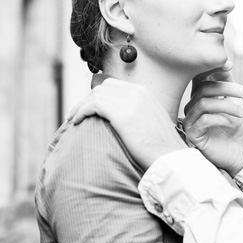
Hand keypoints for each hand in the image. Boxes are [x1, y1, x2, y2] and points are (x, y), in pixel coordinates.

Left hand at [67, 79, 186, 170]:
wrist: (169, 157)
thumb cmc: (160, 146)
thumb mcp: (151, 120)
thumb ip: (136, 111)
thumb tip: (119, 116)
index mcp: (144, 92)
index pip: (112, 86)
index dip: (97, 96)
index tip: (89, 108)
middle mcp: (136, 92)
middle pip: (102, 88)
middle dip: (87, 99)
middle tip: (77, 113)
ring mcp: (129, 102)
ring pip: (95, 96)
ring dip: (81, 106)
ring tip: (73, 119)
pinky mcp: (121, 114)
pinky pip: (93, 106)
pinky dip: (82, 111)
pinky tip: (77, 121)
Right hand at [182, 63, 242, 177]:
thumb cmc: (239, 128)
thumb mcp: (236, 100)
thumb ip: (228, 82)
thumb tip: (225, 61)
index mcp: (200, 97)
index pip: (199, 77)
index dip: (212, 69)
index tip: (230, 66)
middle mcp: (192, 108)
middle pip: (204, 89)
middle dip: (227, 88)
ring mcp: (190, 121)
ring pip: (203, 103)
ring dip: (227, 105)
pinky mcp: (192, 136)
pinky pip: (203, 120)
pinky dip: (220, 118)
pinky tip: (231, 123)